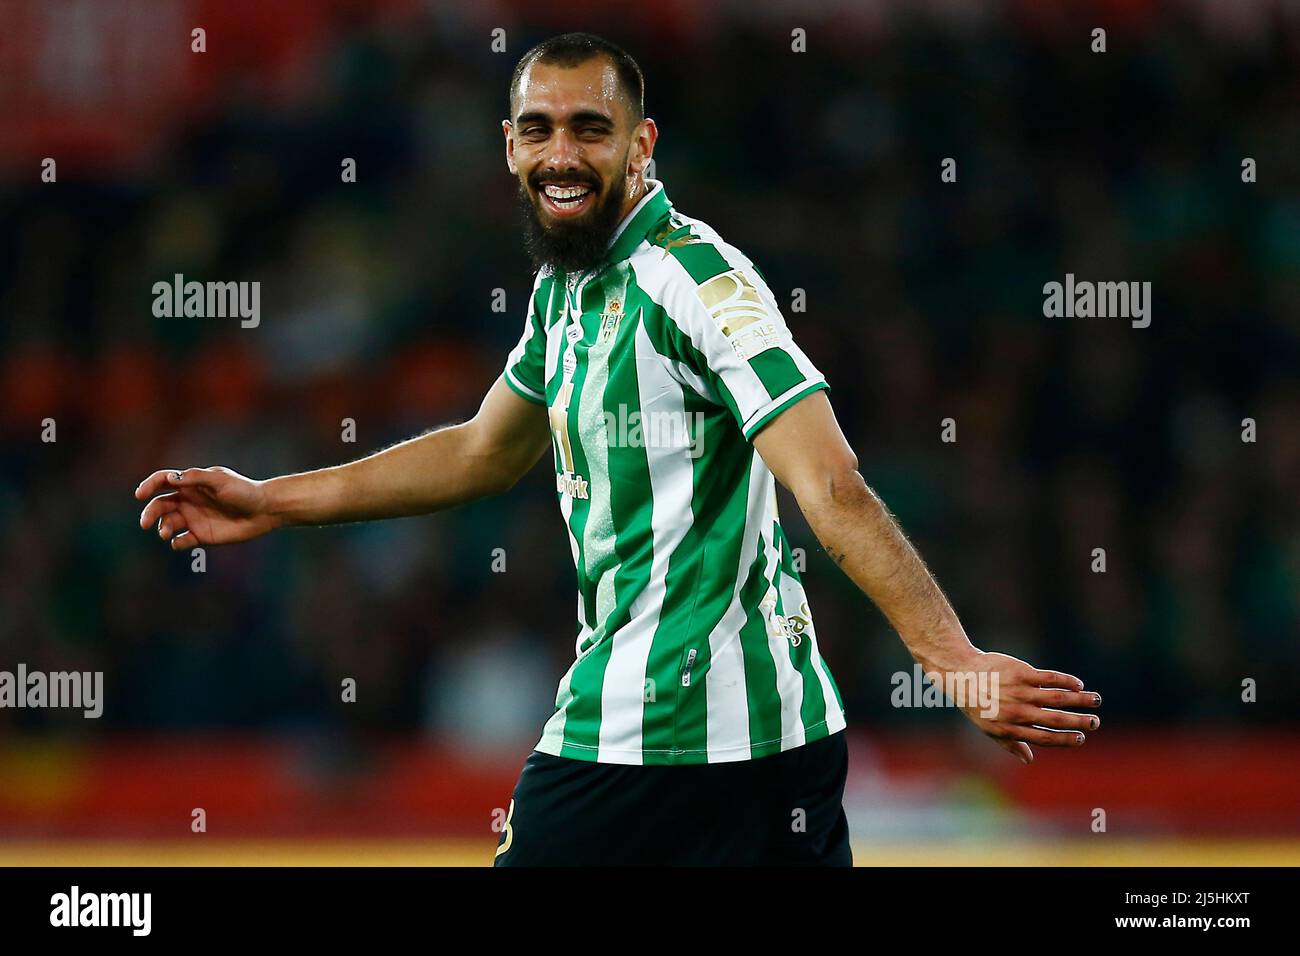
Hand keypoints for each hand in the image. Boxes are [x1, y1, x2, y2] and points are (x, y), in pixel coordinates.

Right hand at [135, 466, 278, 548]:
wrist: (264, 511)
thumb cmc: (244, 491)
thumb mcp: (220, 480)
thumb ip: (195, 478)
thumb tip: (170, 479)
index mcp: (191, 484)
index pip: (162, 481)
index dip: (148, 486)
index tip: (140, 494)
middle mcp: (188, 501)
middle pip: (159, 505)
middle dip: (150, 513)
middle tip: (146, 523)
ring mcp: (194, 518)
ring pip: (168, 523)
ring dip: (162, 528)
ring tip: (166, 533)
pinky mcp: (202, 535)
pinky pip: (182, 541)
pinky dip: (177, 543)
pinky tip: (181, 542)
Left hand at [923, 649, 1101, 764]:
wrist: (961, 673)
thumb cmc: (976, 703)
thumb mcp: (988, 728)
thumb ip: (1011, 744)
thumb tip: (1029, 760)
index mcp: (1010, 728)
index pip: (1045, 738)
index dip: (1066, 740)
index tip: (1081, 738)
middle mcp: (1017, 711)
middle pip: (1055, 720)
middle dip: (1079, 722)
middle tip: (1095, 722)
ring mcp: (1019, 691)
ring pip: (1057, 698)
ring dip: (1080, 700)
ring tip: (1096, 700)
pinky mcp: (1021, 672)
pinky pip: (1049, 678)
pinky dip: (1067, 681)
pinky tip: (1078, 685)